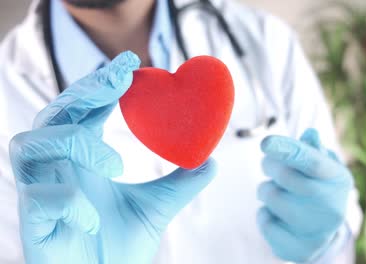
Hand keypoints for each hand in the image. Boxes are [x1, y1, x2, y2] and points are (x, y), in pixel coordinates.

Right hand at [9, 51, 216, 263]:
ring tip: (116, 165)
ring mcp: (39, 193)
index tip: (133, 65)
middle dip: (84, 91)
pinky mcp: (31, 223)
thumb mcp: (156, 207)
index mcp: (82, 160)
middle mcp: (56, 169)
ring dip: (76, 144)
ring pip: (32, 143)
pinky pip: (38, 197)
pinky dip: (68, 202)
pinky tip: (92, 220)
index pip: (84, 110)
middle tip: (120, 80)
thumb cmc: (118, 247)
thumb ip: (182, 182)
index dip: (102, 83)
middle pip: (54, 113)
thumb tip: (212, 159)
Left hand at [257, 129, 351, 261]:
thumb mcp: (321, 165)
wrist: (323, 233)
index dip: (288, 150)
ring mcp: (316, 231)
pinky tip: (276, 214)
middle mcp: (332, 207)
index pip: (312, 162)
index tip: (266, 143)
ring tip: (278, 192)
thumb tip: (310, 134)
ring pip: (270, 195)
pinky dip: (264, 213)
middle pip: (285, 175)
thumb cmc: (318, 188)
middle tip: (271, 166)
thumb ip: (311, 149)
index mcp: (337, 179)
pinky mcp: (298, 250)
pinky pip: (264, 220)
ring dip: (266, 188)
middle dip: (269, 164)